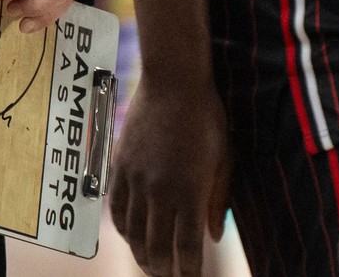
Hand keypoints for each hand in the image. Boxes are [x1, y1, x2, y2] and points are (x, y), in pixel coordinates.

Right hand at [110, 77, 230, 275]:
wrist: (172, 81)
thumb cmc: (205, 118)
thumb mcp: (223, 159)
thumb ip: (217, 200)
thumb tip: (213, 236)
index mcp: (190, 192)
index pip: (187, 250)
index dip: (189, 272)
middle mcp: (160, 190)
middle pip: (156, 248)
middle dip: (163, 271)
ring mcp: (136, 177)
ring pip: (132, 231)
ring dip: (140, 253)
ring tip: (148, 263)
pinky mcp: (119, 163)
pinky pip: (116, 205)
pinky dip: (122, 226)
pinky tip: (130, 233)